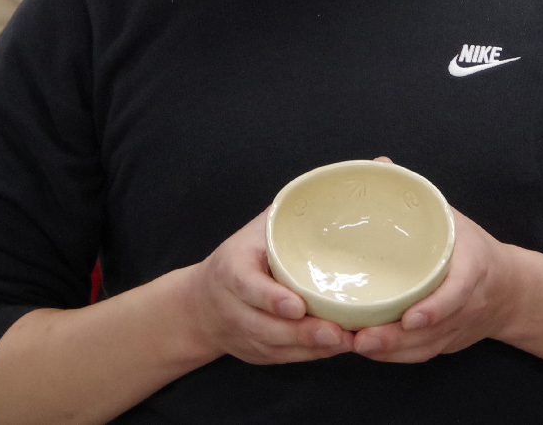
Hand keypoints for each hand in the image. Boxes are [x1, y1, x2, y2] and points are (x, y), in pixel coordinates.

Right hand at [184, 210, 353, 363]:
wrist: (199, 303)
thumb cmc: (241, 256)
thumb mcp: (256, 231)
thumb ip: (287, 213)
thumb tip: (337, 185)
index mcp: (230, 271)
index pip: (248, 288)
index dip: (271, 299)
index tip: (297, 306)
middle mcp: (232, 307)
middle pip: (265, 327)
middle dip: (301, 333)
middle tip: (336, 332)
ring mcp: (241, 335)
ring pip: (276, 346)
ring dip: (310, 347)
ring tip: (343, 342)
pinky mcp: (254, 352)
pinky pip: (282, 358)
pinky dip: (308, 356)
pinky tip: (335, 348)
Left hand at [351, 204, 514, 362]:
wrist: (510, 289)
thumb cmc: (474, 249)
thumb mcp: (455, 220)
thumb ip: (421, 202)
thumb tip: (381, 168)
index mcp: (474, 268)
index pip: (459, 291)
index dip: (435, 307)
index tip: (409, 318)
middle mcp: (469, 304)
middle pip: (433, 329)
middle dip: (396, 338)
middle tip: (360, 338)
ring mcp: (458, 327)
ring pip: (424, 347)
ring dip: (390, 350)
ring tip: (355, 344)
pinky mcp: (448, 343)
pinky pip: (422, 354)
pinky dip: (394, 356)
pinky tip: (368, 350)